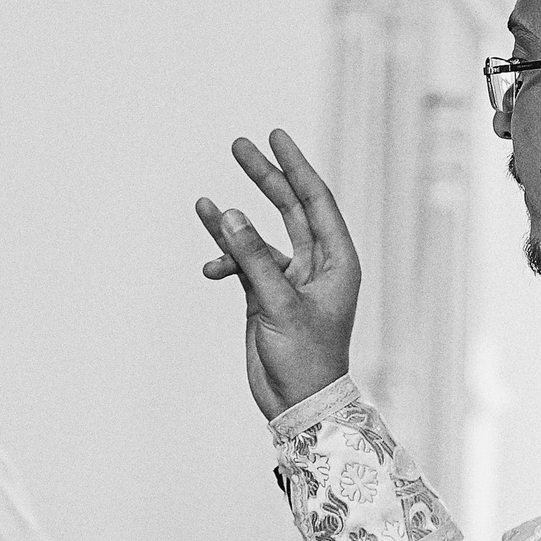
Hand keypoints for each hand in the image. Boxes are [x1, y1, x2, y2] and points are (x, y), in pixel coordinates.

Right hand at [194, 129, 361, 417]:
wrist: (297, 404)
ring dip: (233, 220)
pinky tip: (208, 265)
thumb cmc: (305, 358)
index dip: (296, 166)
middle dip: (265, 178)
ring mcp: (289, 279)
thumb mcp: (279, 304)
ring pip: (259, 236)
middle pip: (290, 208)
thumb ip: (253, 258)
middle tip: (239, 146)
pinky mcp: (265, 296)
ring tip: (203, 201)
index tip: (275, 136)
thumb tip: (229, 215)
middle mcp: (316, 264)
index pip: (316, 200)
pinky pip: (242, 264)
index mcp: (337, 260)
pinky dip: (224, 259)